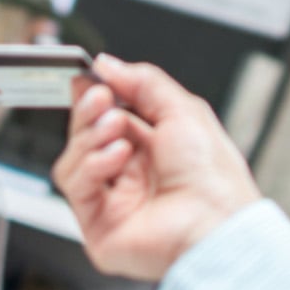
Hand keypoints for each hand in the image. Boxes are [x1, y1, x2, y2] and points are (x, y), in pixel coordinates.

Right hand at [50, 55, 259, 280]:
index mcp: (153, 150)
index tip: (89, 77)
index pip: (108, 118)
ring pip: (73, 157)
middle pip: (86, 134)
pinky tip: (116, 158)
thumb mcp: (184, 110)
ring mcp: (112, 201)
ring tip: (117, 132)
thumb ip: (143, 82)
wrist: (215, 224)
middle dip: (89, 111)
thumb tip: (106, 65)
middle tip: (101, 98)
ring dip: (90, 136)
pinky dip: (90, 164)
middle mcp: (131, 175)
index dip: (94, 97)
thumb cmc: (213, 178)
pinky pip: (73, 184)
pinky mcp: (97, 225)